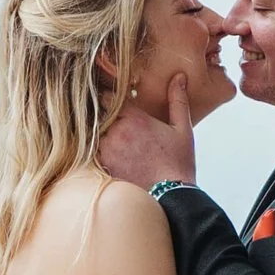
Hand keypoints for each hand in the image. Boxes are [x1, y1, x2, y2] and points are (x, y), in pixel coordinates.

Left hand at [97, 73, 196, 191]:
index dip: (108, 96)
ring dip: (98, 131)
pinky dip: (97, 149)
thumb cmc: (178, 163)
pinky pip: (92, 151)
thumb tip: (179, 77)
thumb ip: (178, 100)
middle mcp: (116, 132)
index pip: (108, 96)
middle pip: (97, 113)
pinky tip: (109, 152)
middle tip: (109, 116)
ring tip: (109, 135)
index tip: (112, 98)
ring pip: (92, 132)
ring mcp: (107, 150)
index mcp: (134, 119)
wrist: (170, 197)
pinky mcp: (103, 166)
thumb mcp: (182, 129)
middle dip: (102, 113)